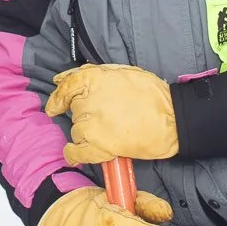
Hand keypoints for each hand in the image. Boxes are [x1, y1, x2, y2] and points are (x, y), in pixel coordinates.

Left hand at [46, 64, 178, 166]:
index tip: (55, 105)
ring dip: (86, 132)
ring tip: (109, 130)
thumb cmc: (151, 94)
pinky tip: (79, 152)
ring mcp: (91, 126)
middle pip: (75, 111)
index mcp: (93, 80)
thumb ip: (89, 73)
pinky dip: (74, 153)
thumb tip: (60, 79)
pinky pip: (76, 152)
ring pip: (76, 130)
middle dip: (86, 113)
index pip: (66, 87)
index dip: (59, 97)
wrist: (171, 119)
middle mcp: (88, 102)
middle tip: (108, 116)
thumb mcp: (121, 72)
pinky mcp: (98, 147)